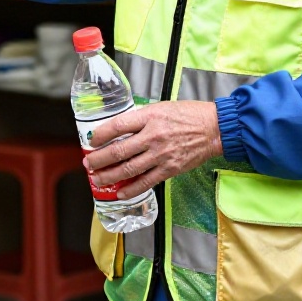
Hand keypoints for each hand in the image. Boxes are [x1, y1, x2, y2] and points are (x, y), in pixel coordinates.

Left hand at [83, 101, 221, 199]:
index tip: (91, 141)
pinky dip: (132, 189)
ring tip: (98, 179)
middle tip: (88, 164)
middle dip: (99, 159)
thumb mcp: (161, 107)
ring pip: (129, 169)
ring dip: (110, 176)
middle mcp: (153, 136)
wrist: (213, 128)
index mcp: (149, 117)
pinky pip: (146, 182)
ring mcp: (161, 155)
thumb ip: (141, 118)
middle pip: (119, 150)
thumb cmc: (189, 115)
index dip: (100, 135)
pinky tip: (120, 192)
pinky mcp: (170, 169)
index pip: (117, 126)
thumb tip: (121, 128)